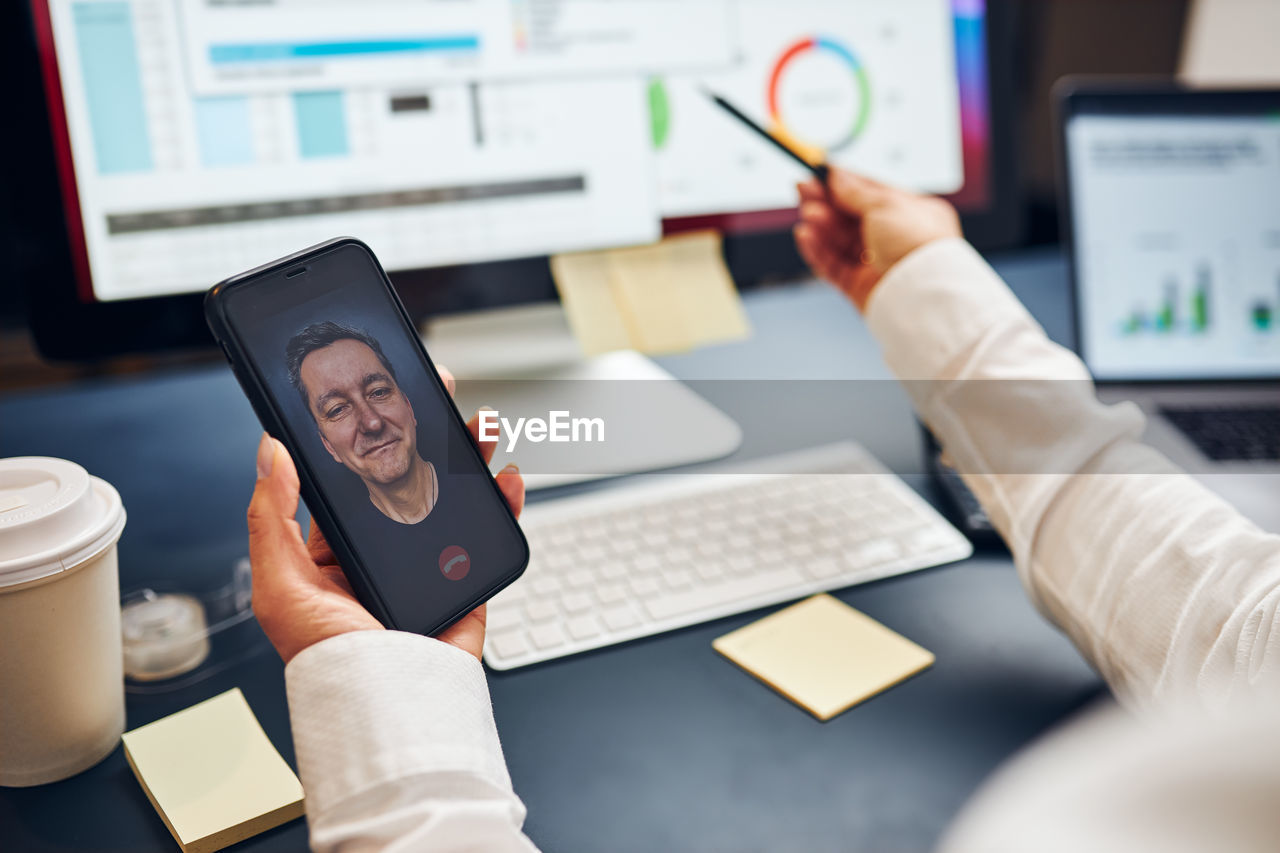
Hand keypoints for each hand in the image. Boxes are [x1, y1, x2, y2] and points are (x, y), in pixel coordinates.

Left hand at [246, 367, 524, 664]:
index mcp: (334, 552)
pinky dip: (503, 504)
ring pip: (455, 499)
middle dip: (431, 437)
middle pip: (412, 479)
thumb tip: (269, 450)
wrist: (386, 708)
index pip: (356, 479)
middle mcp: (382, 555)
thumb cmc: (326, 661)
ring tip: (480, 428)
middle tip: (443, 396)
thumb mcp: (279, 585)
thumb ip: (272, 515)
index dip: (372, 439)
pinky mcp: (466, 583)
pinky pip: (488, 534)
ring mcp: (428, 567)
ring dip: (471, 460)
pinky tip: (506, 479)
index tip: (386, 401)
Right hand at [794, 167, 961, 310]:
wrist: (923, 294)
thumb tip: (837, 176)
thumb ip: (856, 192)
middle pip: (851, 217)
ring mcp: (876, 263)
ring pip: (839, 241)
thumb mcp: (886, 205)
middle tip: (801, 189)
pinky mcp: (860, 287)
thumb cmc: (916, 245)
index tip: (819, 172)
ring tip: (807, 214)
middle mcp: (894, 238)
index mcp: (910, 214)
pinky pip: (832, 265)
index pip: (870, 194)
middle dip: (825, 203)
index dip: (843, 183)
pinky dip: (817, 250)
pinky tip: (805, 235)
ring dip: (821, 225)